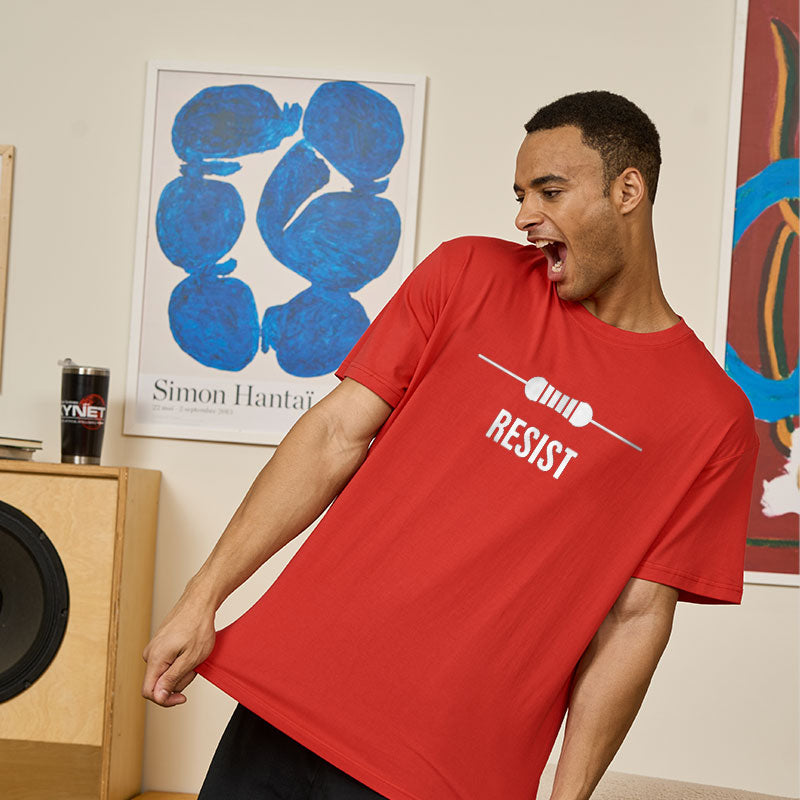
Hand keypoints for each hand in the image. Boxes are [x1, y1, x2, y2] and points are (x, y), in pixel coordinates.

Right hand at [142, 589, 216, 706]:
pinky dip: (180, 660)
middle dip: (178, 681)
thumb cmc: (198, 626)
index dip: (166, 700)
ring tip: (194, 655)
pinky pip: (167, 660)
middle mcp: (150, 652)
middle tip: (195, 666)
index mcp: (155, 658)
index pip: (149, 692)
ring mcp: (155, 646)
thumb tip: (158, 696)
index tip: (182, 697)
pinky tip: (190, 649)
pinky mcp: (160, 642)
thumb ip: (172, 679)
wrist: (199, 601)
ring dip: (181, 669)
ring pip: (165, 671)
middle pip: (159, 682)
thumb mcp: (191, 658)